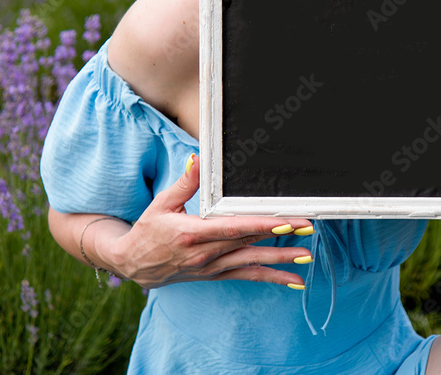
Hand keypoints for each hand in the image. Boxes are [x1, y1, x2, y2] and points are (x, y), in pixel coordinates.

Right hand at [98, 155, 314, 289]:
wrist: (134, 264)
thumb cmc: (148, 230)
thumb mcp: (162, 203)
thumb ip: (186, 182)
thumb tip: (199, 159)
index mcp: (191, 233)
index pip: (232, 228)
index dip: (259, 226)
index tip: (283, 221)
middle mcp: (204, 253)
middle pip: (248, 243)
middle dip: (280, 236)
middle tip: (306, 228)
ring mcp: (211, 267)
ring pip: (251, 263)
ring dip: (280, 259)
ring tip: (306, 255)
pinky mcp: (215, 275)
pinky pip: (247, 277)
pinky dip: (271, 278)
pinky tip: (293, 280)